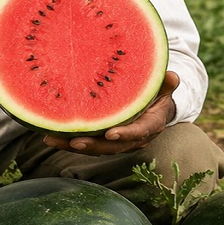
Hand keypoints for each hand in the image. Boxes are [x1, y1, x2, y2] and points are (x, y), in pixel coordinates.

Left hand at [43, 71, 178, 155]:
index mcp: (150, 126)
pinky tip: (49, 135)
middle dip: (92, 145)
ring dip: (73, 145)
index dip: (125, 134)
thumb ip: (166, 84)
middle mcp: (133, 139)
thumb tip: (174, 76)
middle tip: (74, 141)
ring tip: (51, 138)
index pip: (137, 133)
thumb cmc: (158, 94)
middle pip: (111, 147)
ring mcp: (117, 142)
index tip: (111, 134)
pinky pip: (87, 143)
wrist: (156, 108)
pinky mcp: (104, 141)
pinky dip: (68, 141)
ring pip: (95, 148)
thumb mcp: (164, 88)